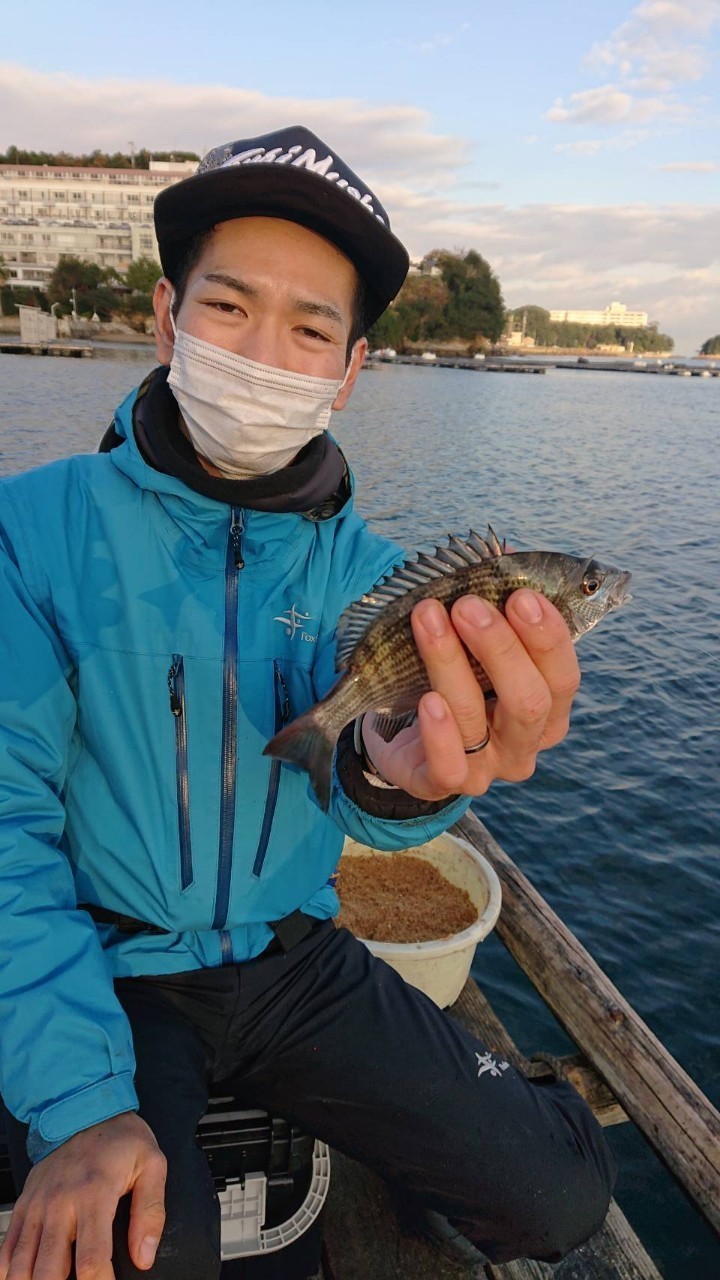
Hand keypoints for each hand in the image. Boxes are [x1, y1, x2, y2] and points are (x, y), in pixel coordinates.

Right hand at [0, 1112, 166, 1279]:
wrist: (83, 1107)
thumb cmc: (120, 1138)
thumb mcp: (152, 1164)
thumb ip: (151, 1212)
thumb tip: (144, 1256)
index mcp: (94, 1194)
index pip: (91, 1260)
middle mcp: (60, 1202)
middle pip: (48, 1271)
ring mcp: (38, 1205)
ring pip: (22, 1265)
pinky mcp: (25, 1205)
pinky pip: (8, 1248)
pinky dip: (11, 1271)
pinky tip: (23, 1278)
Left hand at [362, 589, 579, 800]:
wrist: (406, 736)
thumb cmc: (458, 678)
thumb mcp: (479, 645)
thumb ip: (498, 605)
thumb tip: (500, 555)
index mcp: (548, 708)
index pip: (564, 677)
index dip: (547, 637)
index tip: (520, 594)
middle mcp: (526, 743)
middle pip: (528, 700)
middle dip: (499, 648)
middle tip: (466, 605)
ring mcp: (487, 769)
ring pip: (475, 720)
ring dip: (449, 662)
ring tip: (427, 619)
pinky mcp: (442, 785)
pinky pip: (447, 766)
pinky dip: (438, 732)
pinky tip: (427, 699)